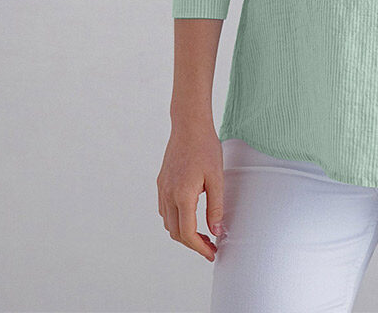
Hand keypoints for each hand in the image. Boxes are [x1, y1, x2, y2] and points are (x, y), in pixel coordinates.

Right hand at [156, 122, 225, 260]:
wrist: (189, 125)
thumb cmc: (205, 148)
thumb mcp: (217, 178)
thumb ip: (216, 206)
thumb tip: (216, 231)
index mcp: (182, 195)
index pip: (187, 233)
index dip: (199, 247)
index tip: (212, 252)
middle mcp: (168, 194)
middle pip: (175, 232)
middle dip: (192, 243)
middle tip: (210, 245)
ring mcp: (162, 188)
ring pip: (168, 222)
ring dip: (183, 232)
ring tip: (202, 233)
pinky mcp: (161, 182)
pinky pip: (165, 209)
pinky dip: (176, 219)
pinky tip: (190, 215)